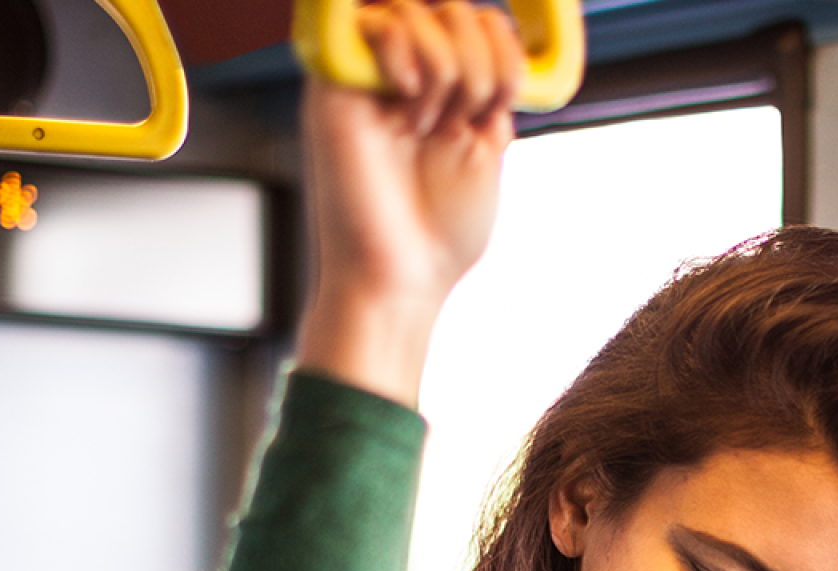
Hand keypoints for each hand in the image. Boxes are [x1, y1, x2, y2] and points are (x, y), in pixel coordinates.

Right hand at [296, 0, 523, 405]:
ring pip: (419, 9)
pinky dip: (408, 57)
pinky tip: (408, 108)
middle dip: (478, 61)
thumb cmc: (440, 233)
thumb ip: (492, 86)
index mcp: (443, 92)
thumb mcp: (490, 146)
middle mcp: (404, 78)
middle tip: (463, 118)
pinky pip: (376, 22)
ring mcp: (368, 77)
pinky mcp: (335, 84)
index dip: (502, 45)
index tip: (500, 98)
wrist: (401, 277)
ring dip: (446, 69)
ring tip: (428, 125)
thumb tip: (497, 32)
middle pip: (453, 8)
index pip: (478, 21)